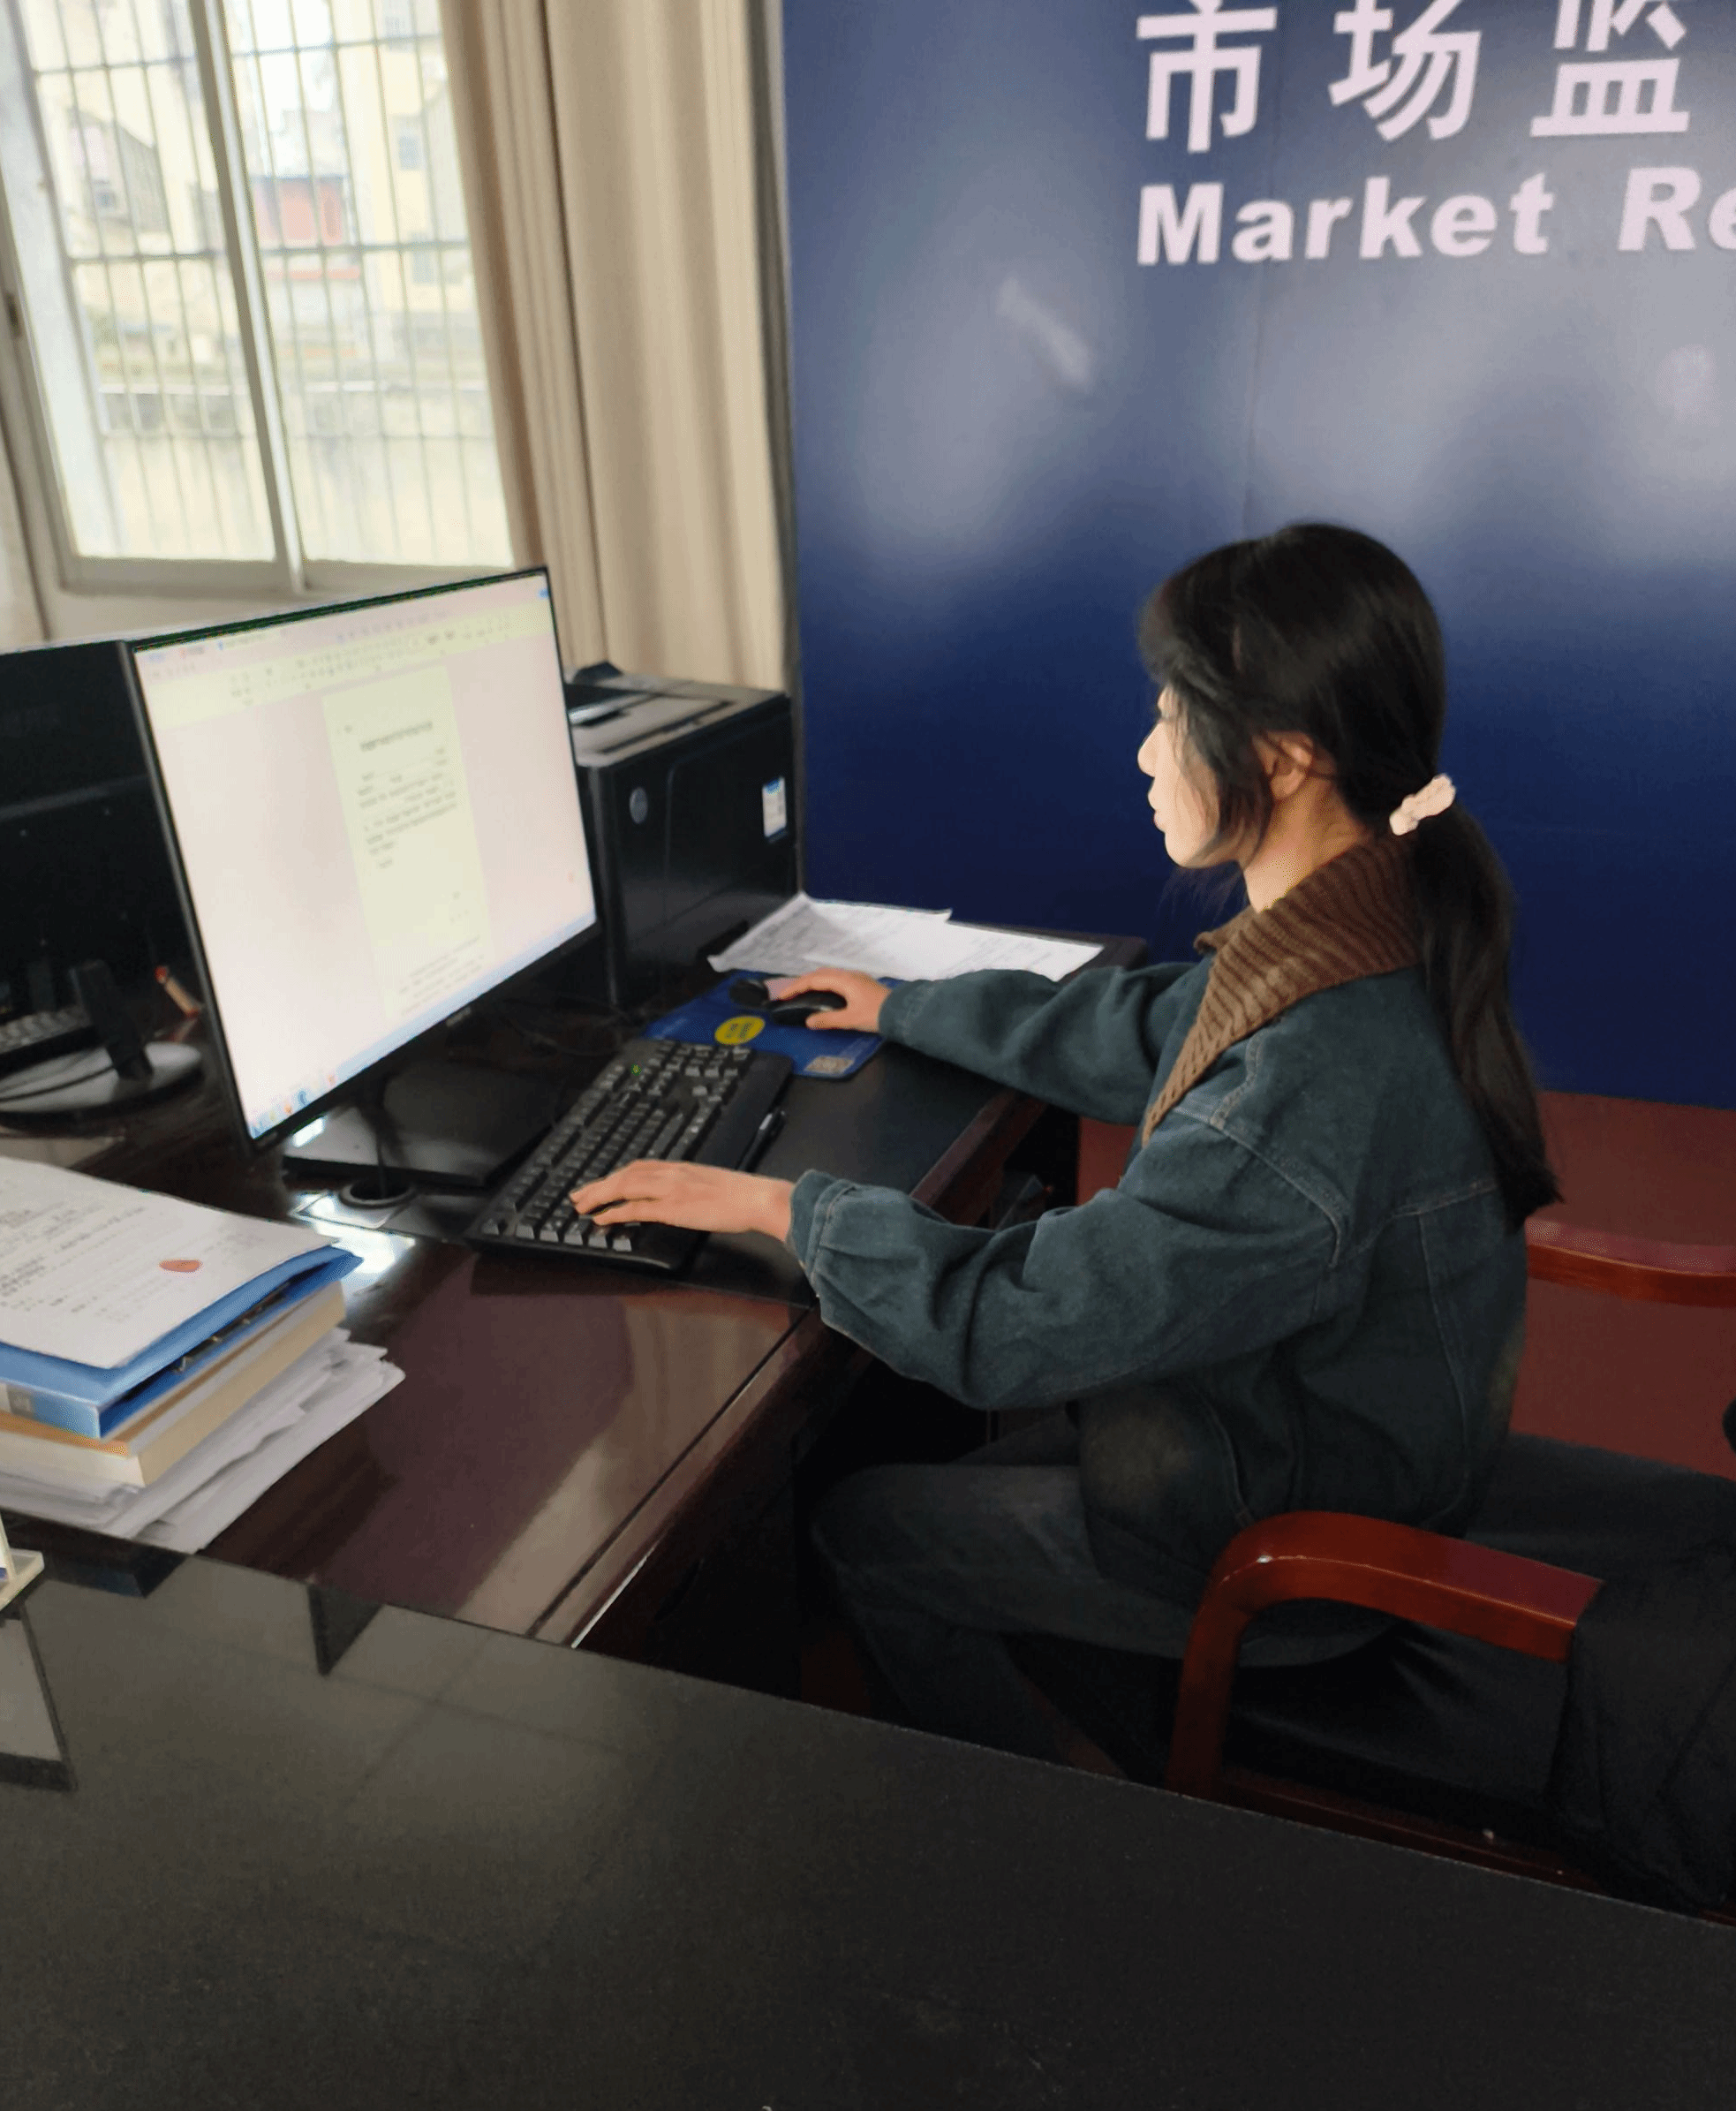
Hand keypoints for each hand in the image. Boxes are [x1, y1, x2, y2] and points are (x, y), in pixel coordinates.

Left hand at [570, 1161, 794, 1241]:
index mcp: (679, 1168)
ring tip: (582, 1206)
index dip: (615, 1175)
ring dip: (599, 1196)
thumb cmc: (740, 1195)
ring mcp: (671, 1189)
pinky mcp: (673, 1207)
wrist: (756, 1198)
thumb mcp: (709, 1184)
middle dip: (598, 1185)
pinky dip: (615, 1212)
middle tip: (578, 1196)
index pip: (638, 1167)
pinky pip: (636, 1208)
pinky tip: (601, 1219)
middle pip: (625, 1175)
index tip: (600, 1184)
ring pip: (625, 1187)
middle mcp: (671, 1174)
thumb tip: (677, 1198)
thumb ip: (689, 1187)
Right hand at [766, 967, 889, 1032]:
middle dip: (802, 982)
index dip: (795, 987)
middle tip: (789, 993)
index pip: (813, 980)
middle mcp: (849, 975)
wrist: (902, 1012)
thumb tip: (809, 1021)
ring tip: (802, 992)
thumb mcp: (850, 1020)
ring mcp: (856, 978)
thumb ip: (828, 1020)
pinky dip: (824, 983)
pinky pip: (837, 979)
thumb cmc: (877, 1015)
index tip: (782, 996)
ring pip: (829, 975)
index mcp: (844, 981)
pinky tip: (824, 992)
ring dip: (814, 981)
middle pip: (820, 974)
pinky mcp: (862, 984)